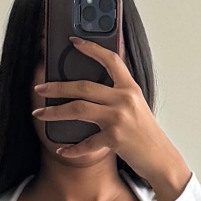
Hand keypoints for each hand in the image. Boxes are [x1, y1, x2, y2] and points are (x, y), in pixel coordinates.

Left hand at [32, 38, 191, 200]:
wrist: (161, 159)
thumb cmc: (146, 135)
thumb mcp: (136, 107)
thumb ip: (118, 95)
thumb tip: (91, 90)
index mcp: (130, 88)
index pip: (110, 60)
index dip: (91, 48)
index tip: (74, 41)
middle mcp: (124, 99)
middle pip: (83, 87)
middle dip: (56, 87)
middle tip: (39, 88)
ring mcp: (119, 118)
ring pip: (78, 109)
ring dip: (55, 112)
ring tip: (39, 114)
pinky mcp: (115, 138)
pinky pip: (87, 143)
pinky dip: (72, 148)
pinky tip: (62, 150)